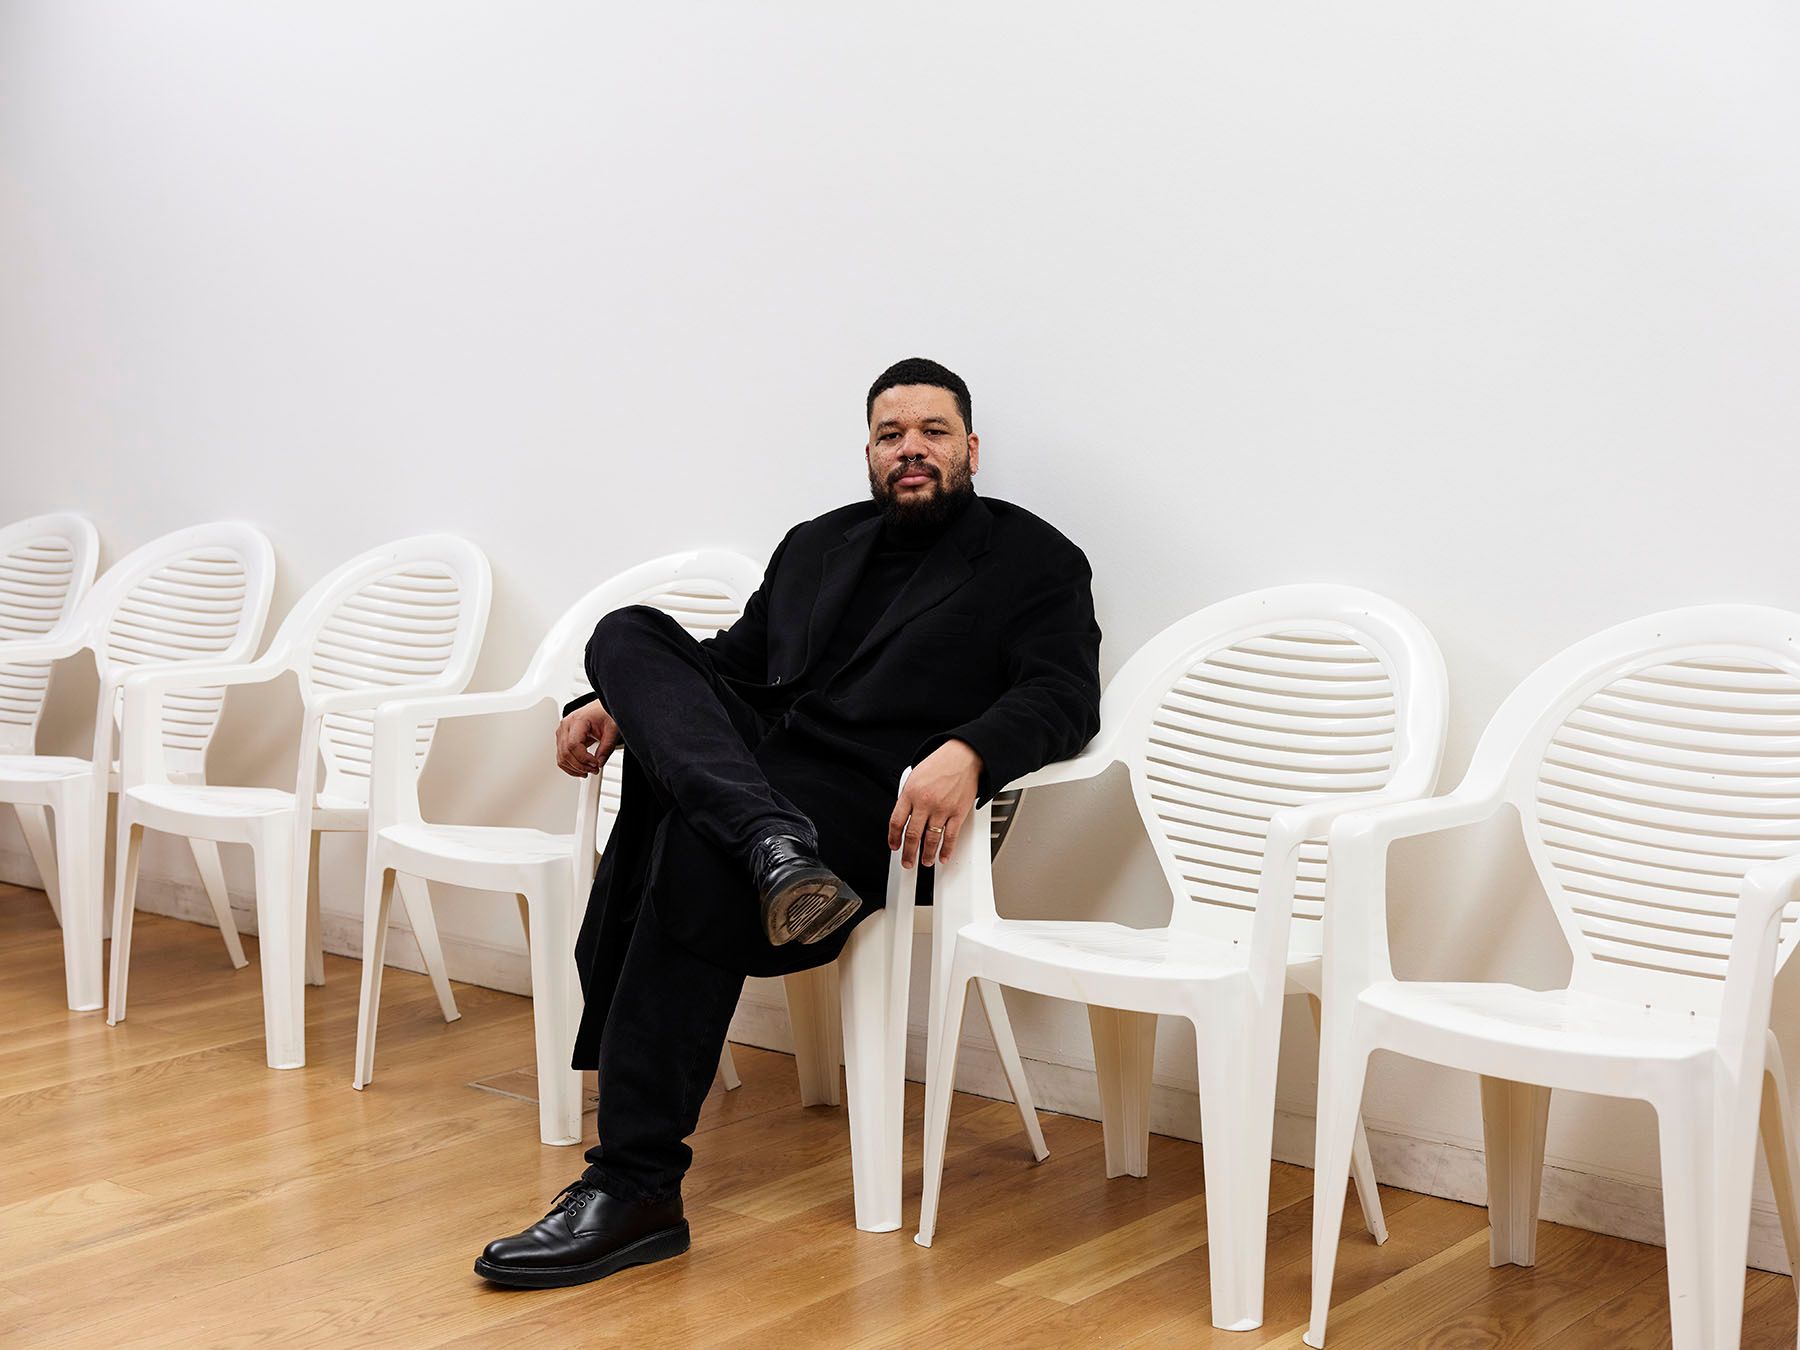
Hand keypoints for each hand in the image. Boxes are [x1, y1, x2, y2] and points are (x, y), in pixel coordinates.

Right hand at [555, 702, 620, 776]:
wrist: (601, 708)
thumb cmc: (605, 714)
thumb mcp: (612, 730)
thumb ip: (607, 747)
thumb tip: (599, 763)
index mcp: (577, 720)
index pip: (573, 744)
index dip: (584, 758)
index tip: (596, 764)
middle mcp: (566, 725)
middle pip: (565, 752)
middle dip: (580, 765)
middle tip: (594, 769)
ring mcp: (562, 732)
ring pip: (561, 757)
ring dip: (574, 768)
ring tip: (589, 771)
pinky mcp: (563, 739)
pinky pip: (561, 756)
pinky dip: (570, 766)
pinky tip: (580, 770)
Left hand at [887, 740, 982, 869]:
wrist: (963, 756)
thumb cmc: (940, 764)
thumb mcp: (915, 776)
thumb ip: (908, 797)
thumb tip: (904, 817)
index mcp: (910, 793)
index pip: (896, 822)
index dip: (893, 837)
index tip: (894, 846)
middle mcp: (925, 802)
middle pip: (912, 835)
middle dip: (909, 853)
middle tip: (907, 862)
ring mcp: (942, 809)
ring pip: (931, 839)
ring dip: (927, 855)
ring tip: (925, 862)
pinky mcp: (958, 812)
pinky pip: (950, 836)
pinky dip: (946, 850)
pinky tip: (943, 856)